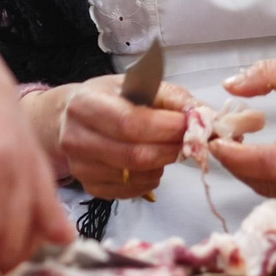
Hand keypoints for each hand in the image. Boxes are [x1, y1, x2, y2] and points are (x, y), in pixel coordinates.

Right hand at [26, 74, 193, 200]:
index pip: (129, 122)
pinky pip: (132, 191)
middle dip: (170, 149)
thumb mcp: (137, 84)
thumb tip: (206, 116)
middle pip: (134, 155)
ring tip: (166, 148)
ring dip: (163, 164)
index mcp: (85, 104)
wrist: (69, 119)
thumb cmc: (109, 98)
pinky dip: (151, 179)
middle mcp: (76, 138)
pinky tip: (151, 163)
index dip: (165, 128)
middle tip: (189, 141)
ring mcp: (80, 167)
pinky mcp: (90, 187)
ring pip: (136, 176)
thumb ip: (172, 98)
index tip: (191, 124)